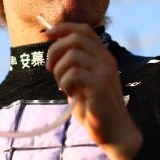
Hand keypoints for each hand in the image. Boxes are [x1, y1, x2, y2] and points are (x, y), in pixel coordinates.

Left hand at [45, 22, 142, 159]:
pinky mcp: (100, 85)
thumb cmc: (94, 108)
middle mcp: (106, 59)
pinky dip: (64, 81)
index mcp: (103, 56)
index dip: (63, 28)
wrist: (113, 131)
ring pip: (72, 56)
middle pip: (75, 38)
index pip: (83, 29)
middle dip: (55, 50)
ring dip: (59, 70)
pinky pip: (73, 73)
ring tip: (62, 85)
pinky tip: (68, 93)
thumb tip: (52, 52)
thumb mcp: (82, 81)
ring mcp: (104, 71)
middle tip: (49, 68)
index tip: (46, 34)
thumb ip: (72, 66)